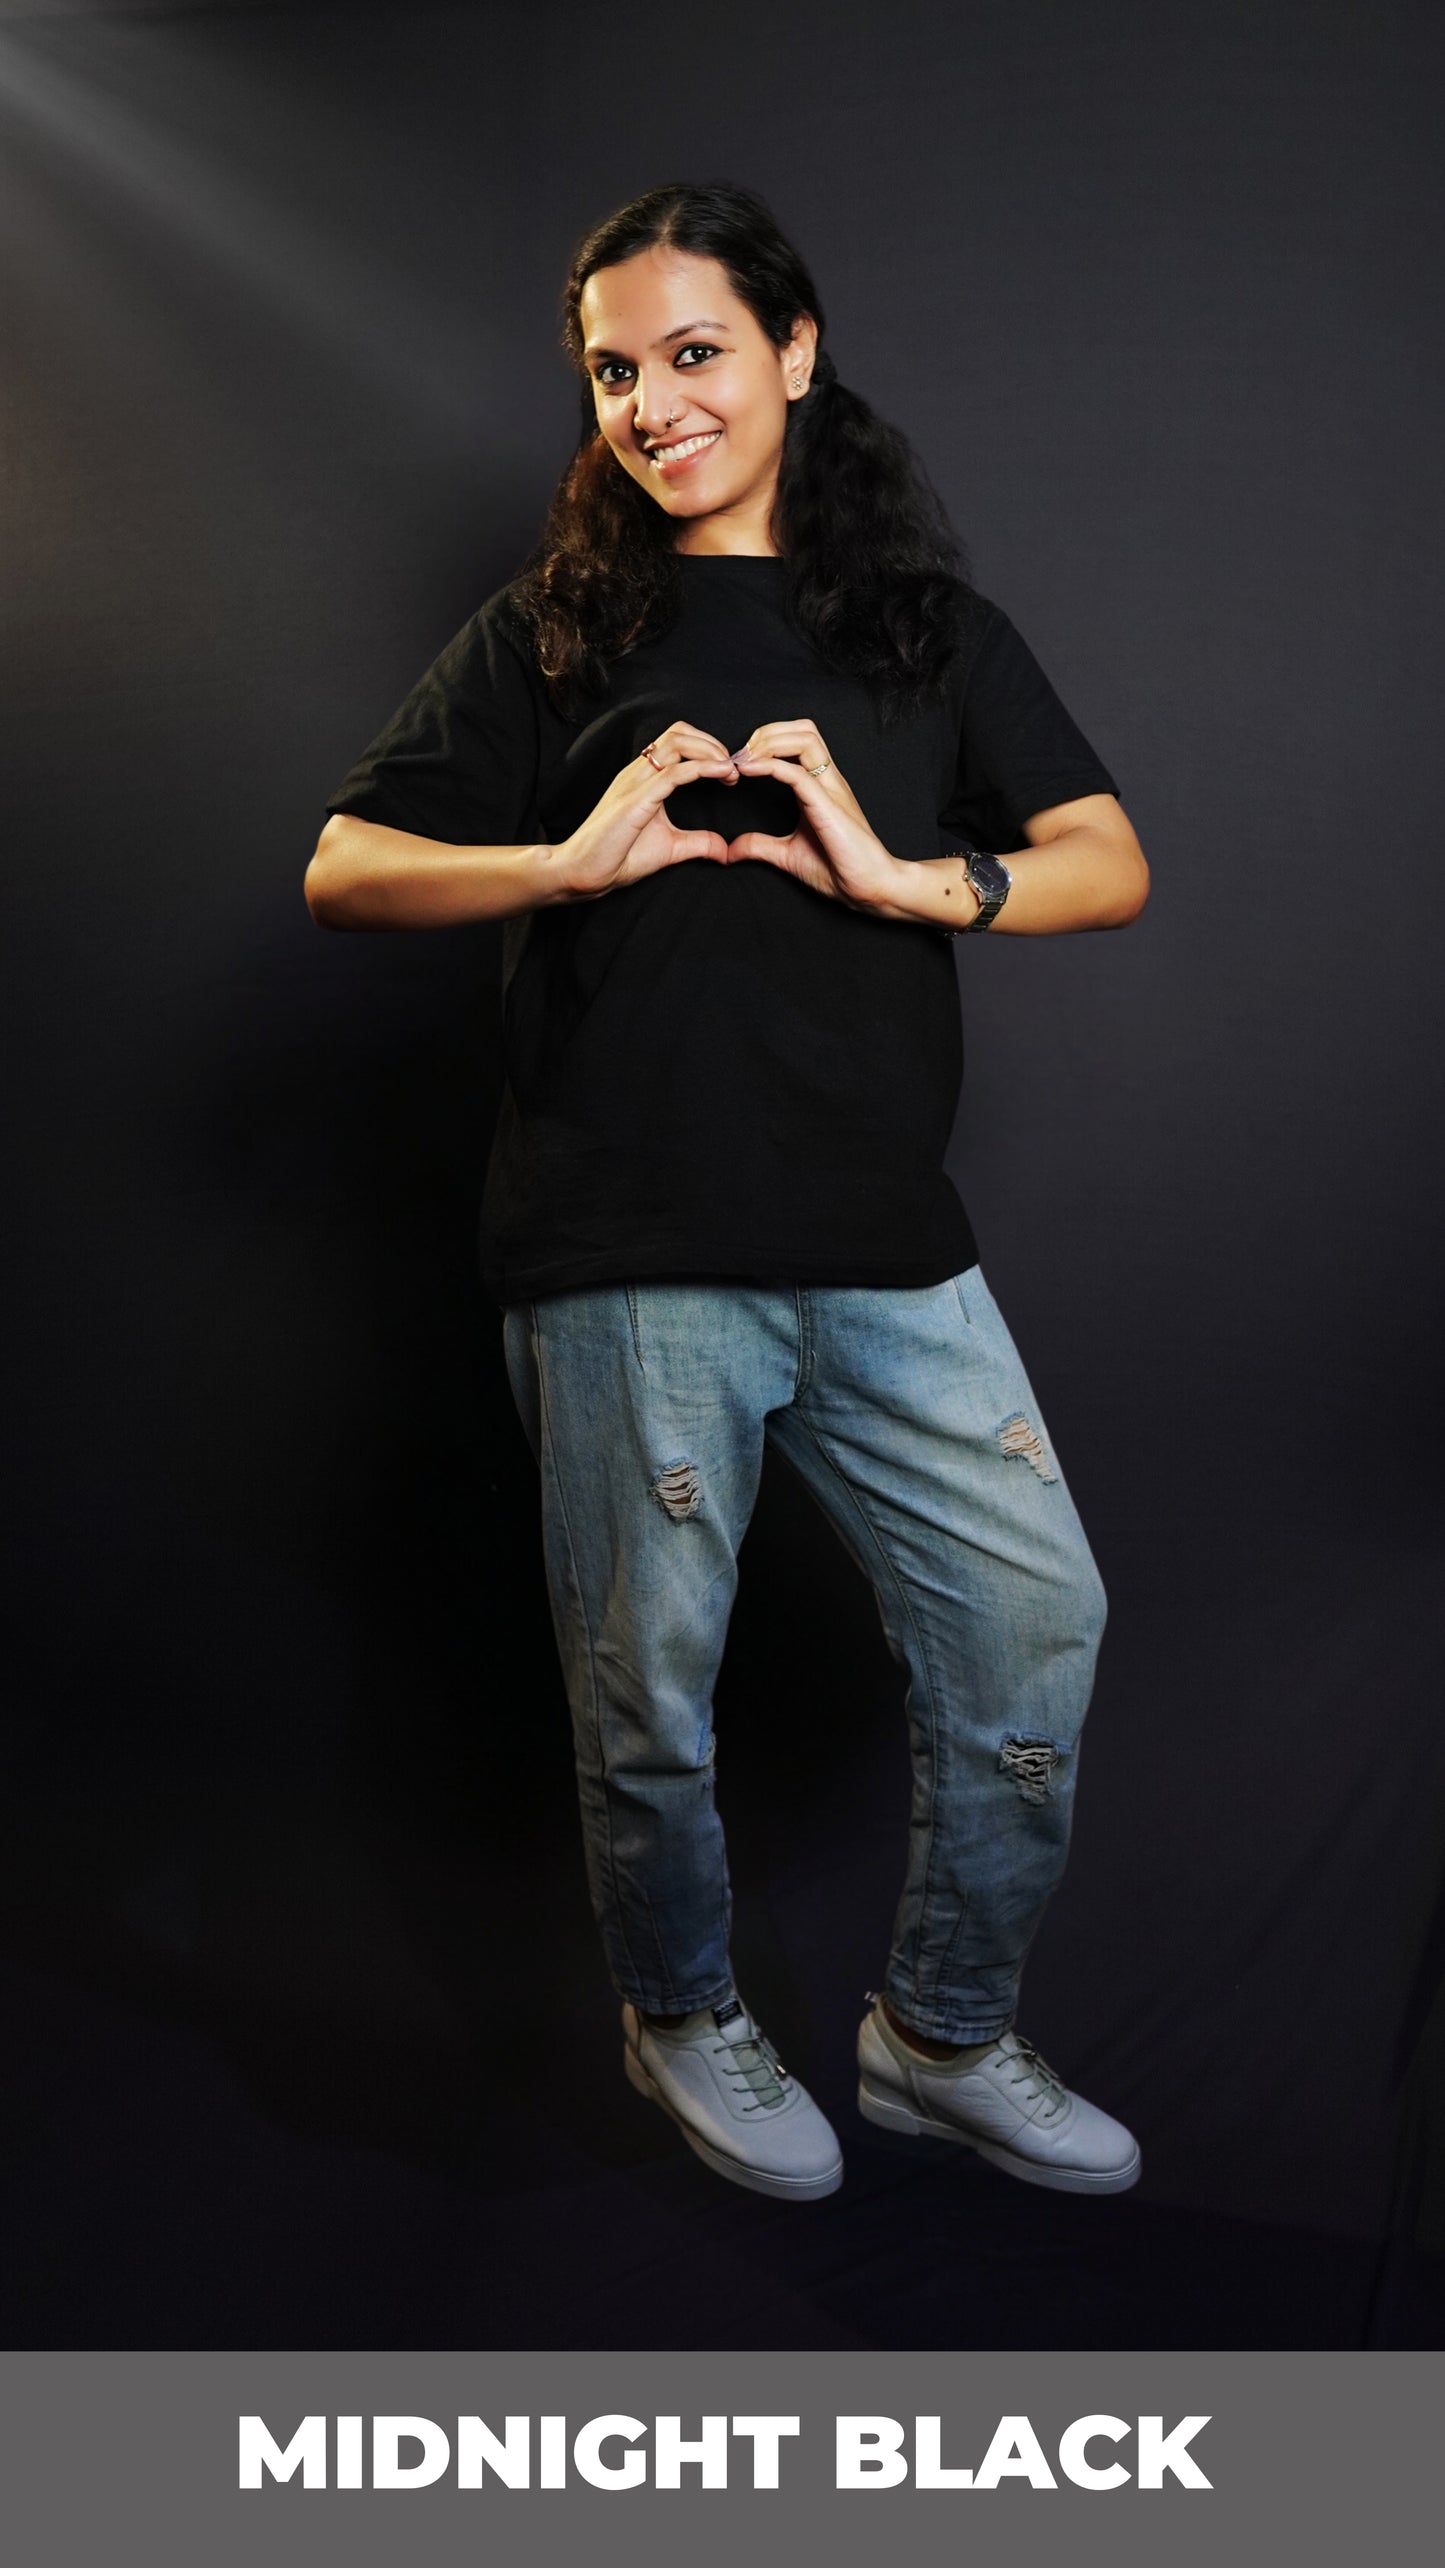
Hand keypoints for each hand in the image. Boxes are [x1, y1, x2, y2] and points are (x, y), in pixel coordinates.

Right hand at [554, 721, 735, 898]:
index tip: (729, 772)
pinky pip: (674, 773)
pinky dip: (703, 768)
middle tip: (733, 768)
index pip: (677, 741)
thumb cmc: (617, 857)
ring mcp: (636, 782)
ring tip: (729, 770)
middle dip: (712, 743)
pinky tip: (722, 775)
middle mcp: (638, 772)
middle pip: (679, 732)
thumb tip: (724, 849)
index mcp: (644, 777)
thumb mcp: (670, 848)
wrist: (583, 873)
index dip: (708, 748)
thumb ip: (697, 843)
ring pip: (677, 742)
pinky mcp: (636, 800)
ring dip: (710, 750)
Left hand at [723, 720, 899, 910]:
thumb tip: (731, 850)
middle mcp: (827, 780)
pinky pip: (798, 773)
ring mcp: (830, 789)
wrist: (869, 887)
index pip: (797, 741)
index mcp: (820, 786)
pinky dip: (770, 766)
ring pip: (805, 739)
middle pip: (803, 729)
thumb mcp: (787, 854)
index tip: (738, 763)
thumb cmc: (838, 869)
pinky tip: (748, 771)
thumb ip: (760, 846)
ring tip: (745, 760)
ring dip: (769, 742)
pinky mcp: (827, 805)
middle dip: (767, 732)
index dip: (765, 742)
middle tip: (740, 755)